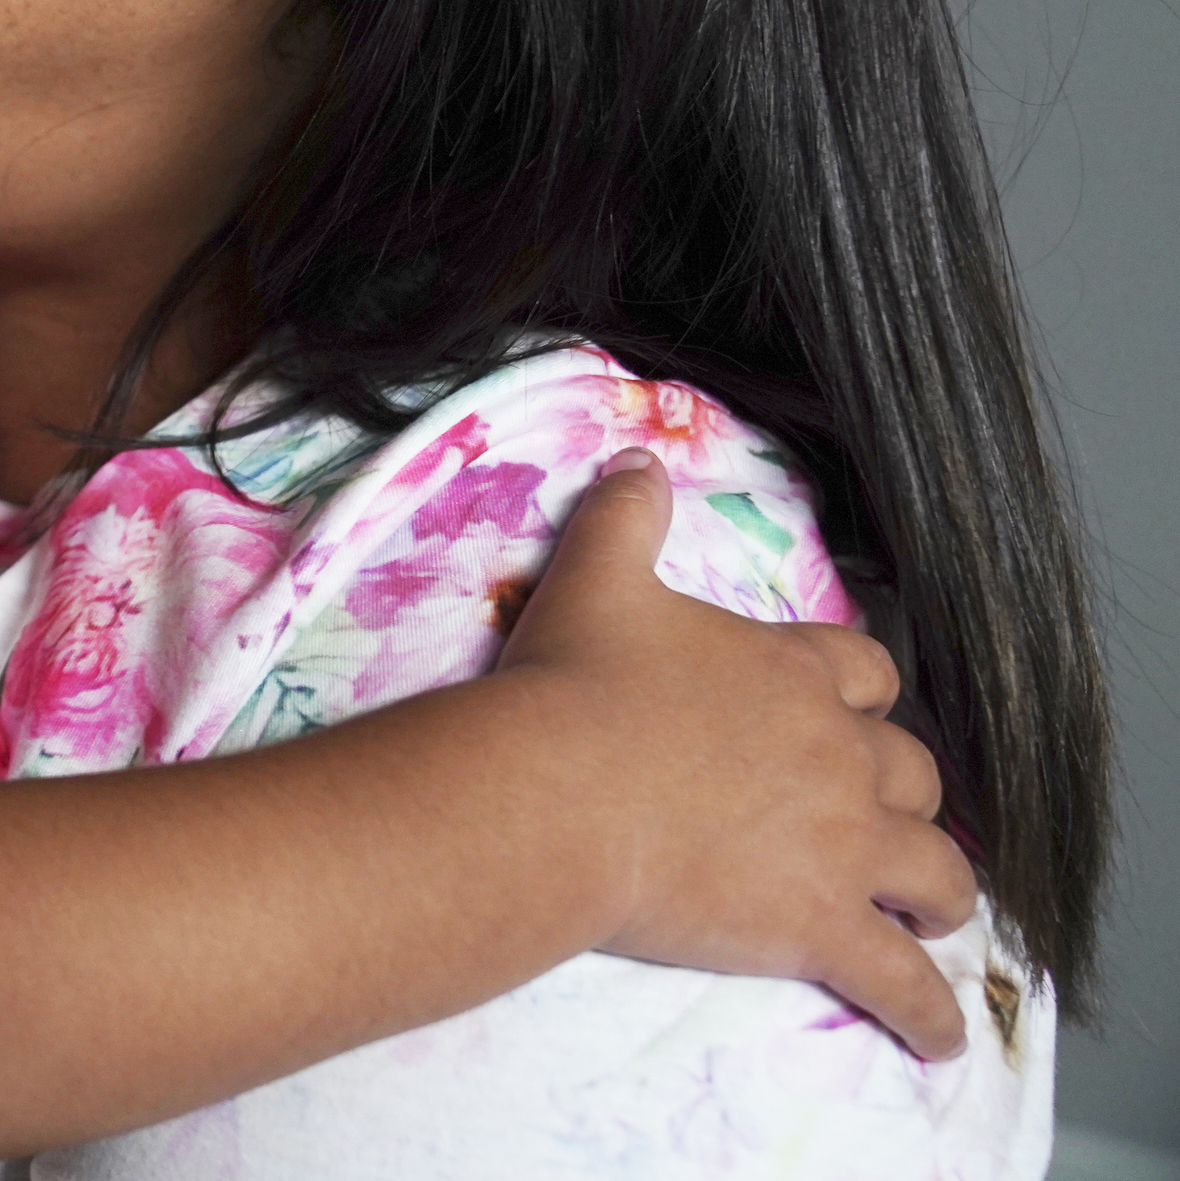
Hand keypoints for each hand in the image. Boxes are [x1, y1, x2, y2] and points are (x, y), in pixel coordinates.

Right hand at [499, 452, 977, 1059]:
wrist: (553, 789)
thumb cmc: (571, 684)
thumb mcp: (595, 577)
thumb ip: (625, 516)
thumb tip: (635, 461)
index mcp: (790, 674)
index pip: (866, 674)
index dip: (860, 694)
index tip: (847, 710)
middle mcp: (834, 756)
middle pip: (912, 772)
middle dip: (905, 794)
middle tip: (881, 817)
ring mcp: (838, 845)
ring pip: (935, 868)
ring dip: (939, 889)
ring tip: (933, 912)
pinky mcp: (820, 926)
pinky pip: (902, 979)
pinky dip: (928, 1010)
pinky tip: (937, 1032)